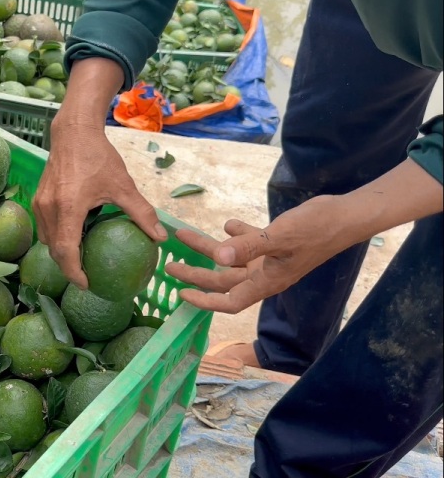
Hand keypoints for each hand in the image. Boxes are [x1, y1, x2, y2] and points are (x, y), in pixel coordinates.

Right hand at [32, 58, 167, 288]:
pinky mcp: (39, 198)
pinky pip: (45, 226)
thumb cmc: (98, 157)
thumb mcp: (123, 185)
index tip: (87, 284)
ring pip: (47, 239)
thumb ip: (141, 213)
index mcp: (68, 208)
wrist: (73, 131)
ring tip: (80, 259)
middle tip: (86, 276)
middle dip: (67, 267)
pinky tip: (74, 235)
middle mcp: (49, 208)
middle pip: (53, 249)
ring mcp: (40, 203)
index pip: (66, 251)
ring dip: (61, 252)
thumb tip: (161, 238)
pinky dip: (57, 236)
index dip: (75, 272)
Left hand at [167, 196, 348, 313]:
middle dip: (196, 273)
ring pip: (232, 258)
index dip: (204, 301)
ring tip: (184, 234)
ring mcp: (271, 259)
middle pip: (223, 280)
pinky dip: (236, 235)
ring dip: (209, 248)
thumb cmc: (316, 228)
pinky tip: (227, 224)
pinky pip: (250, 242)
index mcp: (267, 281)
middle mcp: (266, 274)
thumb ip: (247, 246)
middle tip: (170, 265)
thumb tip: (218, 257)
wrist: (346, 215)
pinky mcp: (276, 242)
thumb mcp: (278, 237)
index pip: (229, 301)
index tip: (180, 295)